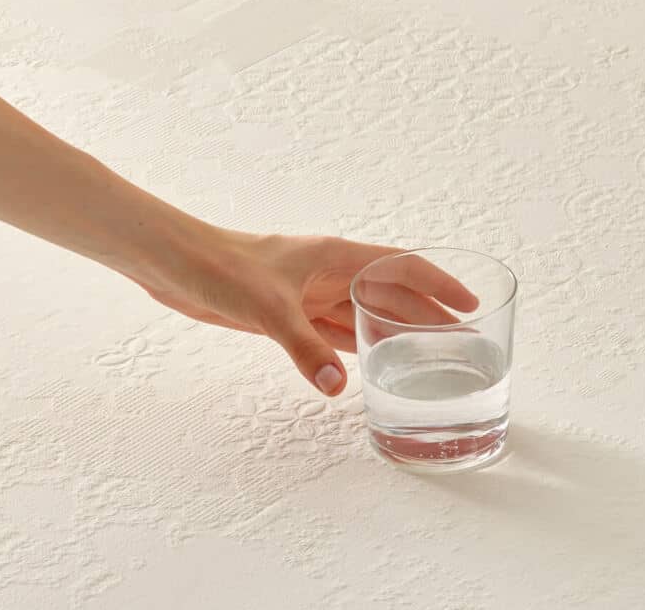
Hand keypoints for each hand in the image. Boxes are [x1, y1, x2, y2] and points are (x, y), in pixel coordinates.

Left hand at [126, 228, 479, 395]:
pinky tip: (372, 365)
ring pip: (367, 314)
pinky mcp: (289, 313)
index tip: (471, 304)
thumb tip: (340, 388)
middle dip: (428, 314)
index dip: (441, 284)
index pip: (405, 266)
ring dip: (397, 332)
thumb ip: (306, 349)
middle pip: (392, 294)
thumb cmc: (220, 268)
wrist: (173, 264)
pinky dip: (359, 347)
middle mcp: (332, 274)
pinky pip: (336, 332)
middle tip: (465, 343)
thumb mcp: (268, 309)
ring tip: (430, 357)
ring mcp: (311, 294)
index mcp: (339, 257)